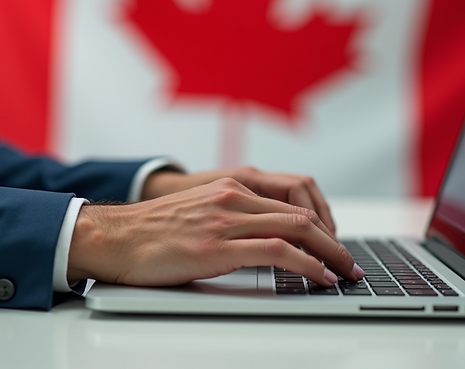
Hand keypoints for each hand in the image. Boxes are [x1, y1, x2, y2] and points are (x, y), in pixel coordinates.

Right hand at [68, 178, 361, 286]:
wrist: (112, 237)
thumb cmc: (149, 233)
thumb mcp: (197, 215)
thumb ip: (230, 220)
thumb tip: (261, 245)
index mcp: (229, 187)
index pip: (291, 201)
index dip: (321, 225)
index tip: (335, 246)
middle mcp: (232, 197)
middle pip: (302, 214)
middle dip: (334, 241)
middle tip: (351, 264)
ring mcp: (225, 220)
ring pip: (296, 230)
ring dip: (330, 254)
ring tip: (345, 274)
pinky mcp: (217, 246)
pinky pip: (277, 251)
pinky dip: (307, 264)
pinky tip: (319, 277)